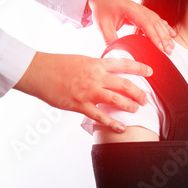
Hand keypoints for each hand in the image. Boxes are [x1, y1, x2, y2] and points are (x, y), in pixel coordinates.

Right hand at [14, 52, 151, 132]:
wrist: (36, 71)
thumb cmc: (56, 64)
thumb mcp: (80, 59)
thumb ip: (96, 66)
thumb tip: (107, 71)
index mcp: (96, 63)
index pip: (123, 64)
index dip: (139, 68)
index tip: (151, 71)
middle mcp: (95, 77)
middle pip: (124, 84)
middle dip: (138, 92)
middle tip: (145, 98)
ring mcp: (88, 92)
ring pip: (116, 100)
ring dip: (129, 105)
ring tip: (136, 109)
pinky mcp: (80, 105)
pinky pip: (100, 116)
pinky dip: (113, 123)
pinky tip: (122, 127)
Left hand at [87, 0, 175, 52]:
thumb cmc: (102, 10)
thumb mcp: (102, 26)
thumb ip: (110, 40)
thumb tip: (116, 55)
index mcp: (129, 10)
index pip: (145, 23)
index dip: (154, 35)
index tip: (160, 47)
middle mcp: (138, 8)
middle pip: (155, 23)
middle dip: (163, 37)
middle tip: (168, 51)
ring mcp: (142, 10)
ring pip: (158, 22)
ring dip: (166, 34)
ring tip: (171, 46)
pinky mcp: (144, 13)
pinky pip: (157, 20)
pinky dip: (165, 28)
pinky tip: (171, 34)